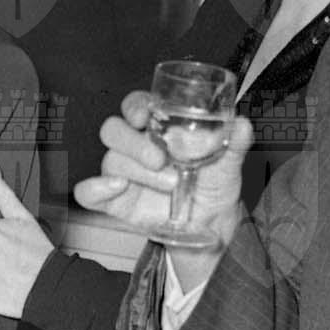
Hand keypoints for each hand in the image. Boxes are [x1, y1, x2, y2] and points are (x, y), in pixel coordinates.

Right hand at [76, 98, 252, 287]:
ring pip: (110, 160)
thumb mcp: (228, 163)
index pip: (135, 106)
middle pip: (114, 130)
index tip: (146, 115)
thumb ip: (235, 142)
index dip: (135, 106)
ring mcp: (122, 172)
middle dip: (134, 143)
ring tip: (170, 184)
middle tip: (160, 158)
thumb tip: (241, 124)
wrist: (210, 223)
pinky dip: (95, 188)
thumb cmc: (213, 183)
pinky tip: (117, 188)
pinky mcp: (113, 199)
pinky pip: (88, 192)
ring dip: (138, 171)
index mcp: (157, 127)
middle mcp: (134, 146)